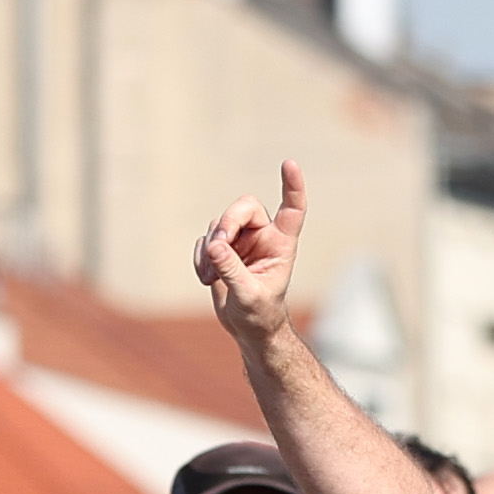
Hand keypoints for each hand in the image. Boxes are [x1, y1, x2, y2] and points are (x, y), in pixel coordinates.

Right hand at [198, 162, 307, 342]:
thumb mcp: (248, 296)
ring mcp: (242, 240)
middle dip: (227, 225)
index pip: (292, 209)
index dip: (292, 186)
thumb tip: (214, 245)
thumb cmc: (259, 315)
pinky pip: (205, 240)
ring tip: (212, 278)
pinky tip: (207, 279)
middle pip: (243, 207)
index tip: (290, 164)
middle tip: (217, 249)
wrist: (249, 329)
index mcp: (282, 244)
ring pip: (219, 224)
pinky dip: (201, 258)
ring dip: (211, 250)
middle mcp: (263, 236)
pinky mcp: (223, 247)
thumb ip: (232, 270)